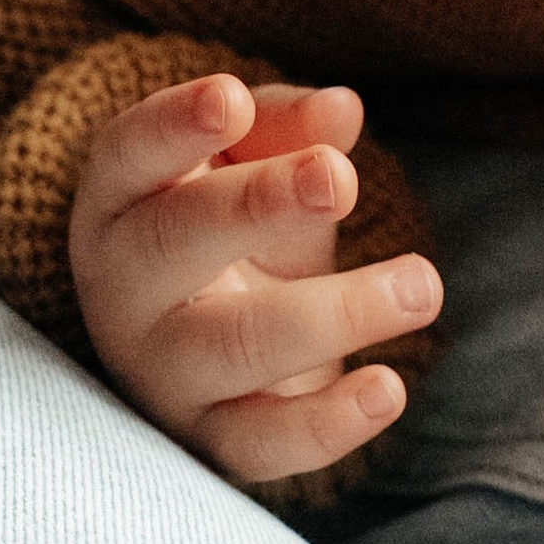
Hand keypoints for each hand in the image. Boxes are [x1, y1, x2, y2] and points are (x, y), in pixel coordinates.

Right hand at [69, 71, 440, 485]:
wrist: (220, 355)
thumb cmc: (235, 234)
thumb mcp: (254, 168)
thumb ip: (286, 130)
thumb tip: (339, 110)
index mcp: (122, 203)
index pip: (126, 156)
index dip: (171, 127)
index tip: (230, 98)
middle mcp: (124, 290)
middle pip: (171, 243)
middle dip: (255, 205)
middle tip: (340, 179)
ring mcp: (163, 372)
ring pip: (230, 347)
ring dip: (332, 314)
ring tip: (421, 286)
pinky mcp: (212, 440)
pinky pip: (260, 445)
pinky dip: (327, 426)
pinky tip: (388, 388)